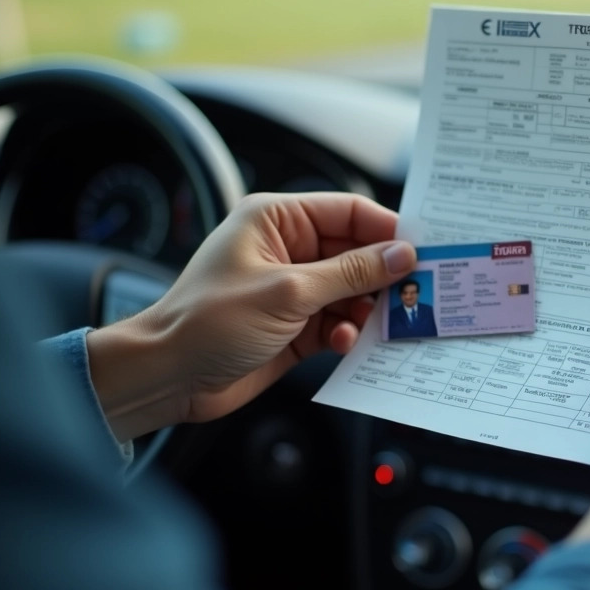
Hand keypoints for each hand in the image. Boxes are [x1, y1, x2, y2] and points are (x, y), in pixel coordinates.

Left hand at [86, 193, 416, 441]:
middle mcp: (287, 250)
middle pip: (355, 253)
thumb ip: (350, 272)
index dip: (386, 230)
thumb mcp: (288, 292)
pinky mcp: (295, 326)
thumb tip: (400, 254)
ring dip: (365, 308)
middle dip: (381, 274)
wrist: (167, 377)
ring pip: (352, 290)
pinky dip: (347, 332)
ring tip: (376, 323)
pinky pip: (338, 321)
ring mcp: (292, 289)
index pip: (348, 212)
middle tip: (412, 291)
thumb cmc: (207, 322)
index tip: (422, 250)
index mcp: (277, 220)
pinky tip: (343, 341)